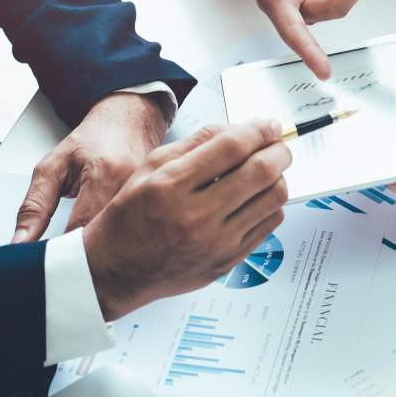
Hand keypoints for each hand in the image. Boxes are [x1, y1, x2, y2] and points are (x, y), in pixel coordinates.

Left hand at [12, 93, 167, 242]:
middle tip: (75, 254)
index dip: (66, 250)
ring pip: (129, 238)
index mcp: (104, 174)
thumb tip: (22, 241)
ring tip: (98, 242)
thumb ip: (35, 206)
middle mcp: (134, 186)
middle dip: (89, 253)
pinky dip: (127, 237)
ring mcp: (154, 194)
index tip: (56, 258)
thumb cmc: (95, 139)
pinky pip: (142, 230)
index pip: (82, 229)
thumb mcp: (54, 166)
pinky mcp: (163, 201)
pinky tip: (120, 233)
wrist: (131, 120)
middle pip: (109, 239)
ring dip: (110, 246)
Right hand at [83, 120, 290, 319]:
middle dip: (279, 151)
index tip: (269, 125)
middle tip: (278, 145)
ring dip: (280, 176)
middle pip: (261, 171)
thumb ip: (196, 141)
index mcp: (172, 185)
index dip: (258, 130)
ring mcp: (216, 241)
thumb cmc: (131, 216)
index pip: (231, 147)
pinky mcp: (228, 260)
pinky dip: (272, 204)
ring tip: (270, 170)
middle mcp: (196, 215)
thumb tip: (240, 127)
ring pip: (273, 198)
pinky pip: (269, 225)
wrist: (116, 271)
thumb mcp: (151, 166)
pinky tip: (259, 197)